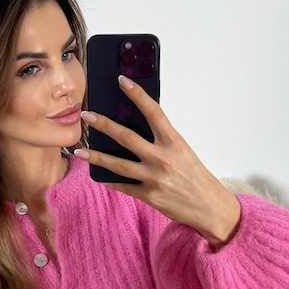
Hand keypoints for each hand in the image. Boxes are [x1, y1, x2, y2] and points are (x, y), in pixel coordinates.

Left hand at [74, 75, 241, 245]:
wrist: (209, 206)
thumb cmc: (194, 175)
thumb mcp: (182, 151)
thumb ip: (161, 140)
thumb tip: (133, 127)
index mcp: (174, 142)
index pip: (153, 112)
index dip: (137, 95)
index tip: (122, 81)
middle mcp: (163, 158)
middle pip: (127, 137)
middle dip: (104, 125)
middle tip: (87, 115)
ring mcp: (155, 178)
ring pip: (118, 164)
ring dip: (96, 156)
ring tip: (79, 150)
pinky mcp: (149, 196)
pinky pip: (123, 186)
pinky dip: (109, 180)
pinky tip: (97, 175)